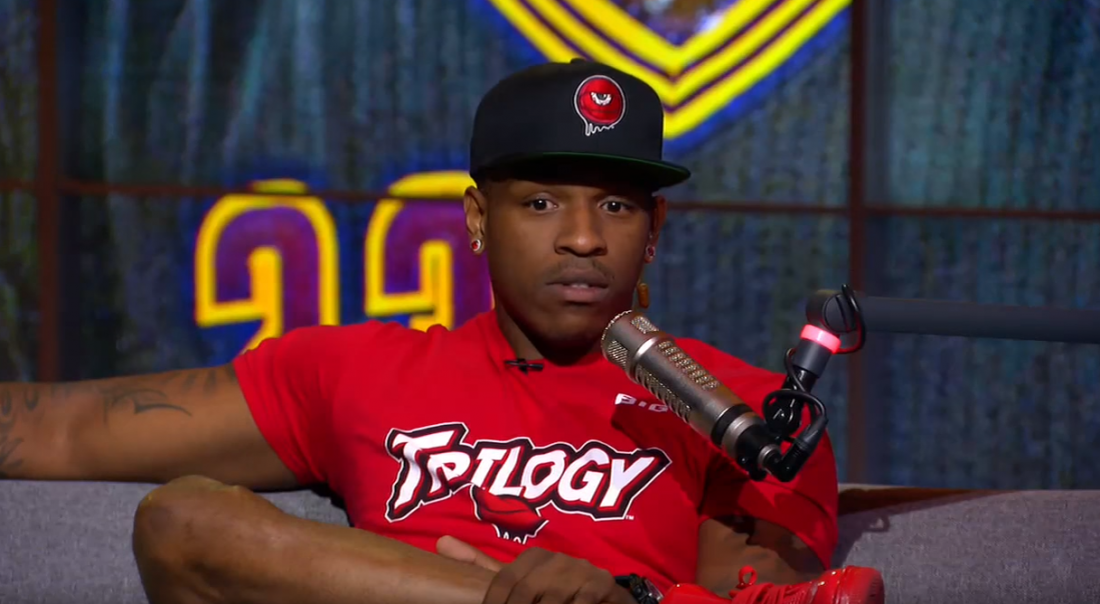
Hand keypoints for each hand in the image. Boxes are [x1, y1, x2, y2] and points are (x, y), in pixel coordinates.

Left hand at [437, 536, 636, 603]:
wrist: (603, 598)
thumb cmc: (556, 594)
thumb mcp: (520, 581)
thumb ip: (483, 566)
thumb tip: (440, 542)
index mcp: (532, 557)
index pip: (503, 580)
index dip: (493, 603)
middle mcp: (555, 559)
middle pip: (525, 590)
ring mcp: (581, 570)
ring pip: (552, 600)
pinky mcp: (602, 584)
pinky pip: (581, 602)